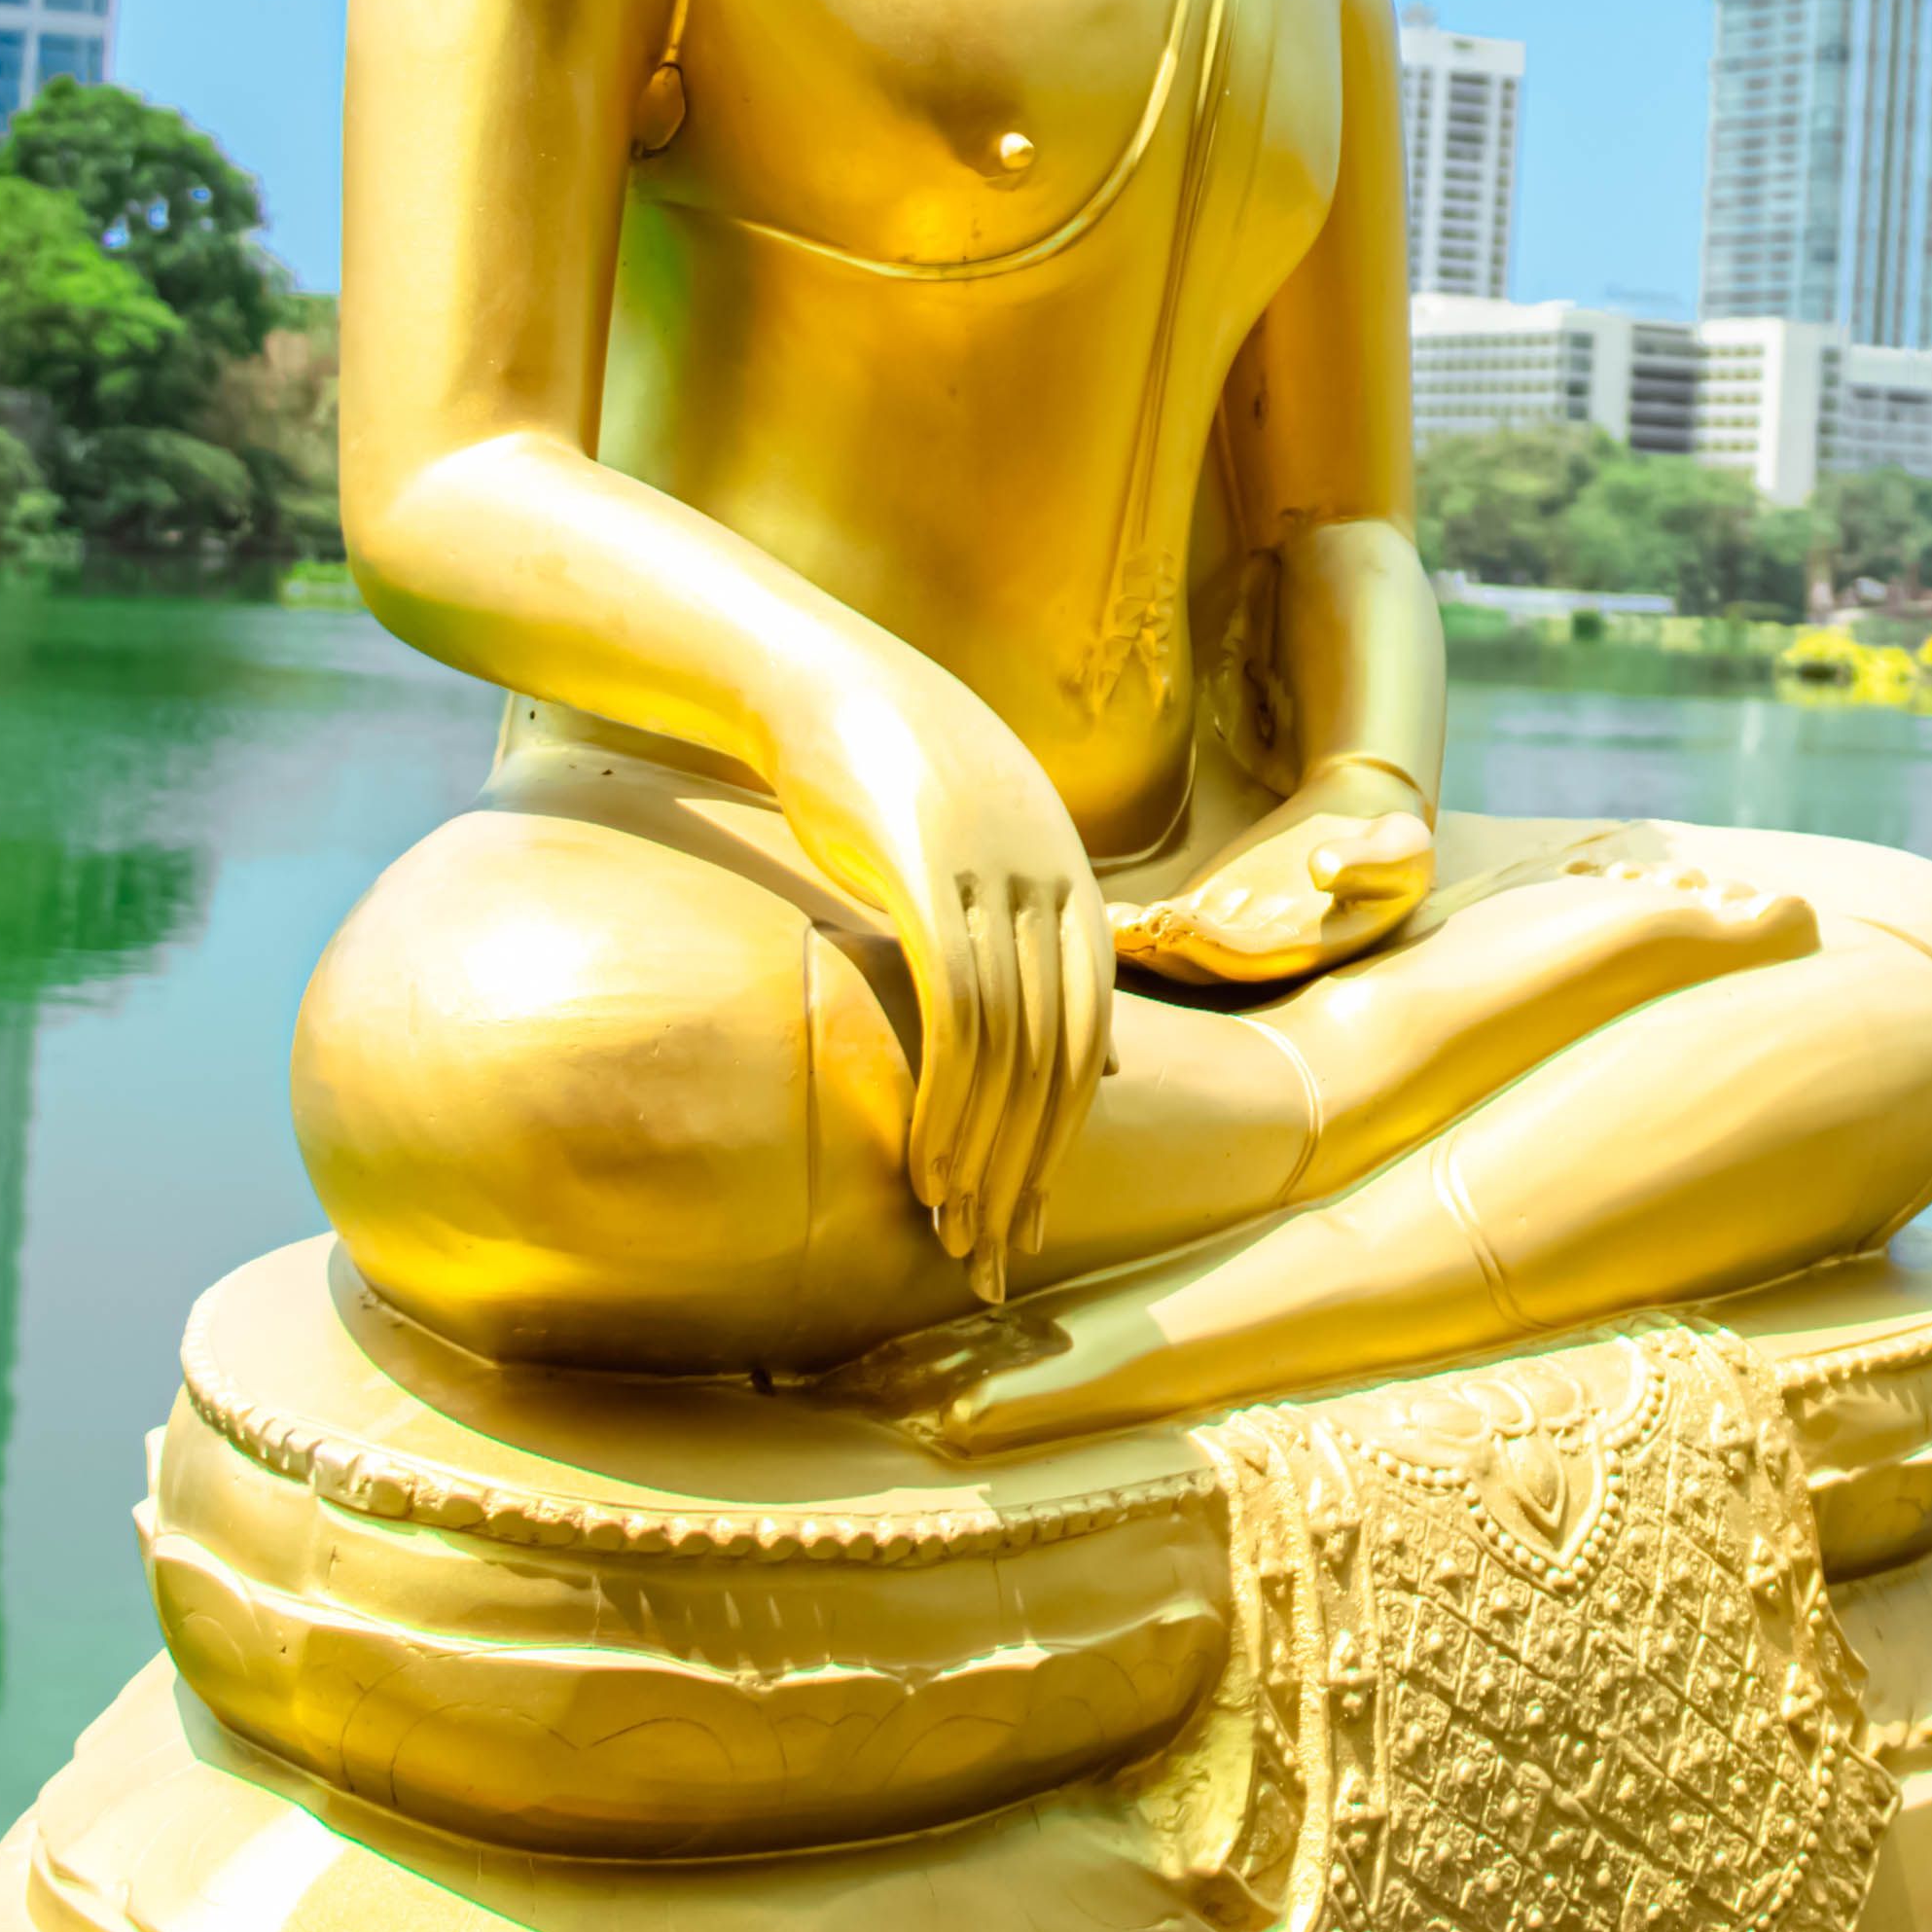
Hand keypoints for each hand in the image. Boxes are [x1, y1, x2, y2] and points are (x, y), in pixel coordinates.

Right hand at [777, 670, 1109, 1300]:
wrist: (823, 678)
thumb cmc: (893, 776)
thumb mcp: (989, 859)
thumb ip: (1043, 953)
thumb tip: (1108, 1058)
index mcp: (1074, 888)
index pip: (1089, 1040)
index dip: (1062, 1137)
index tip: (1030, 1211)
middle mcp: (1055, 885)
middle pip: (1062, 1059)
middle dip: (1030, 1167)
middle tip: (997, 1252)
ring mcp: (998, 878)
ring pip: (1014, 1050)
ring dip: (984, 1152)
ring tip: (953, 1226)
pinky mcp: (934, 874)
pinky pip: (958, 1012)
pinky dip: (948, 1100)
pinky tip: (923, 1161)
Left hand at [1113, 761, 1439, 985]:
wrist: (1364, 827)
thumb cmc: (1391, 842)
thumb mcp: (1401, 844)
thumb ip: (1367, 860)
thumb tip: (1322, 867)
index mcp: (1313, 945)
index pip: (1256, 956)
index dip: (1215, 945)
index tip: (1178, 921)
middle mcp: (1266, 952)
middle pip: (1204, 963)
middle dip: (1164, 949)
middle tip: (1126, 927)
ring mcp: (1231, 933)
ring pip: (1176, 952)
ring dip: (1139, 944)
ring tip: (1104, 923)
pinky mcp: (1208, 910)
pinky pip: (1165, 925)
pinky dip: (1134, 924)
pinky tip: (1105, 913)